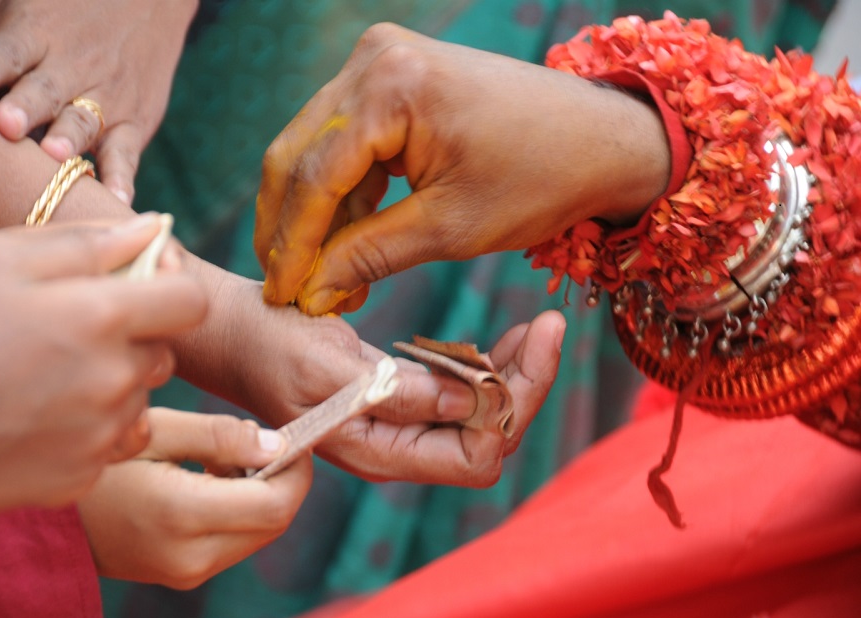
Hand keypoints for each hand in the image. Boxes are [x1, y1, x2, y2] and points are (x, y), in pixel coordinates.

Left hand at [0, 0, 198, 203]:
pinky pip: (127, 154)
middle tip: (5, 124)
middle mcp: (73, 66)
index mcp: (37, 32)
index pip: (10, 49)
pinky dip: (123, 178)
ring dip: (70, 139)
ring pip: (85, 120)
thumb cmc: (63, 10)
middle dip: (27, 106)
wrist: (147, 3)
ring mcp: (107, 98)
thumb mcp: (11, 3)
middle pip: (47, 88)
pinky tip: (117, 199)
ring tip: (55, 155)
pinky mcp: (133, 126)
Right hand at [0, 218, 206, 527]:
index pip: (191, 301)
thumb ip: (86, 243)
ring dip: (111, 384)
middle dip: (134, 336)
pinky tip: (31, 416)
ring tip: (42, 376)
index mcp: (99, 317)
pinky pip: (108, 447)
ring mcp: (98, 438)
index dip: (171, 286)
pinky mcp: (76, 480)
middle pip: (164, 353)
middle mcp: (113, 381)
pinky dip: (86, 430)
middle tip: (68, 330)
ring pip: (138, 401)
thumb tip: (152, 230)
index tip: (140, 284)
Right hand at [78, 407, 310, 589]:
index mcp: (181, 513)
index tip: (298, 436)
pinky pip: (235, 543)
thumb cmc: (98, 460)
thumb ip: (220, 435)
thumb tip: (279, 444)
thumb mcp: (155, 430)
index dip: (298, 468)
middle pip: (274, 523)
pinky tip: (216, 479)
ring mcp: (186, 573)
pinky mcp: (183, 576)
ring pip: (259, 535)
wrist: (45, 517)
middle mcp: (190, 556)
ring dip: (265, 495)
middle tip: (268, 440)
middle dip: (285, 480)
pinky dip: (242, 511)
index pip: (275, 504)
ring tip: (232, 457)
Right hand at [172, 259, 563, 486]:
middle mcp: (399, 447)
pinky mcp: (400, 397)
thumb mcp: (329, 367)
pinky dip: (486, 367)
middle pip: (492, 438)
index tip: (527, 345)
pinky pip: (460, 396)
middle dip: (526, 387)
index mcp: (382, 451)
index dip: (511, 409)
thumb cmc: (268, 344)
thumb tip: (473, 404)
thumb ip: (397, 393)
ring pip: (483, 418)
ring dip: (514, 376)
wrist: (234, 328)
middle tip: (548, 326)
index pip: (477, 456)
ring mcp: (401, 425)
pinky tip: (497, 338)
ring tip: (534, 328)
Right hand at [254, 22, 670, 314]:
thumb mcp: (449, 229)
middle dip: (289, 228)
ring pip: (316, 149)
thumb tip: (309, 291)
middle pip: (300, 153)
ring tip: (321, 279)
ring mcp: (382, 61)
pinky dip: (343, 193)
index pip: (313, 175)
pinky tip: (344, 244)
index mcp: (392, 86)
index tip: (280, 295)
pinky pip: (347, 141)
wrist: (600, 139)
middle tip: (287, 287)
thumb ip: (368, 256)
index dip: (290, 244)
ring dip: (314, 215)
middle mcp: (376, 59)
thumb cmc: (540, 178)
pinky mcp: (393, 77)